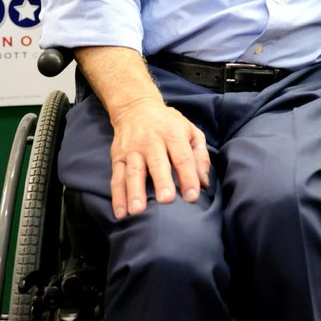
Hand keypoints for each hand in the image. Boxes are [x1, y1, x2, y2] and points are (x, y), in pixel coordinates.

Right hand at [107, 96, 210, 218]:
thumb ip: (200, 156)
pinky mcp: (117, 157)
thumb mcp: (191, 131)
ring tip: (137, 211)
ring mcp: (132, 150)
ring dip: (135, 192)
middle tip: (166, 200)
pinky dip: (117, 196)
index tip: (192, 196)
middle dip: (161, 182)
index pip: (183, 157)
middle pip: (157, 163)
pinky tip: (120, 212)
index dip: (188, 176)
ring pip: (133, 172)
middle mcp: (151, 141)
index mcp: (173, 134)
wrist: (136, 107)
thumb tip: (203, 183)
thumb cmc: (169, 124)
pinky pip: (116, 178)